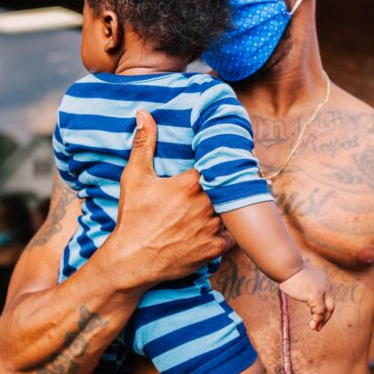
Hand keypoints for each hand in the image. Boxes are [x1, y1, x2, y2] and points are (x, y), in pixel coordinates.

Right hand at [102, 111, 231, 291]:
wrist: (132, 260)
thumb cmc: (133, 217)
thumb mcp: (135, 178)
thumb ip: (143, 144)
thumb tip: (143, 114)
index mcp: (191, 183)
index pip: (217, 165)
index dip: (221, 164)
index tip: (227, 161)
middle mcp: (206, 204)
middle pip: (228, 189)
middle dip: (230, 186)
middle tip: (242, 180)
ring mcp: (212, 227)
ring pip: (232, 212)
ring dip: (231, 209)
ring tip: (234, 205)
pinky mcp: (214, 248)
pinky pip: (233, 237)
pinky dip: (229, 233)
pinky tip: (222, 228)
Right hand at [279, 261, 334, 329]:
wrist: (287, 266)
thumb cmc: (289, 270)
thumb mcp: (301, 276)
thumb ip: (305, 285)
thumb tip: (299, 289)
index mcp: (323, 280)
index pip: (328, 298)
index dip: (323, 308)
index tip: (313, 315)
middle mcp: (326, 286)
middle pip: (331, 306)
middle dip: (325, 318)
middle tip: (318, 327)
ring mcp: (322, 291)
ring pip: (326, 311)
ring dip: (321, 321)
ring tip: (314, 328)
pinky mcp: (316, 296)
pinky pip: (319, 312)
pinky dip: (317, 320)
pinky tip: (312, 324)